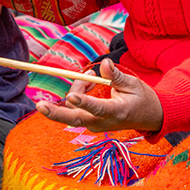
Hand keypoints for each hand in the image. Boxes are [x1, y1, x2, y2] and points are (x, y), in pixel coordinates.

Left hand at [36, 60, 163, 132]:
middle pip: (74, 118)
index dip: (83, 102)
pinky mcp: (91, 124)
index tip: (71, 97)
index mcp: (116, 112)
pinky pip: (76, 109)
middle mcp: (102, 122)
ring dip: (75, 91)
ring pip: (74, 109)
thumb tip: (104, 64)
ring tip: (90, 76)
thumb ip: (116, 76)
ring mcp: (95, 125)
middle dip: (56, 113)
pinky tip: (89, 84)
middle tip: (40, 106)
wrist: (149, 118)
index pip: (97, 108)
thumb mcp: (134, 84)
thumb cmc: (142, 99)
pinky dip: (78, 95)